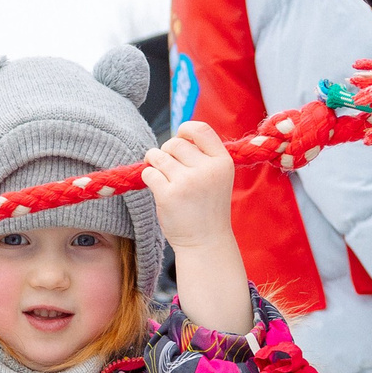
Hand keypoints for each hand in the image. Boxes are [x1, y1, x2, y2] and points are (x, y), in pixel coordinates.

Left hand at [142, 119, 236, 249]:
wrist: (206, 243)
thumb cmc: (208, 209)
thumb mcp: (217, 178)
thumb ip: (203, 156)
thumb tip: (176, 136)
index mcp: (222, 162)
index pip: (200, 129)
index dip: (184, 130)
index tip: (179, 138)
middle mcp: (207, 169)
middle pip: (175, 143)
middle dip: (166, 151)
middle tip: (168, 167)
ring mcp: (187, 182)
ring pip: (158, 156)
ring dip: (154, 162)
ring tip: (160, 174)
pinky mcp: (168, 195)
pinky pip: (149, 173)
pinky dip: (148, 177)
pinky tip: (156, 186)